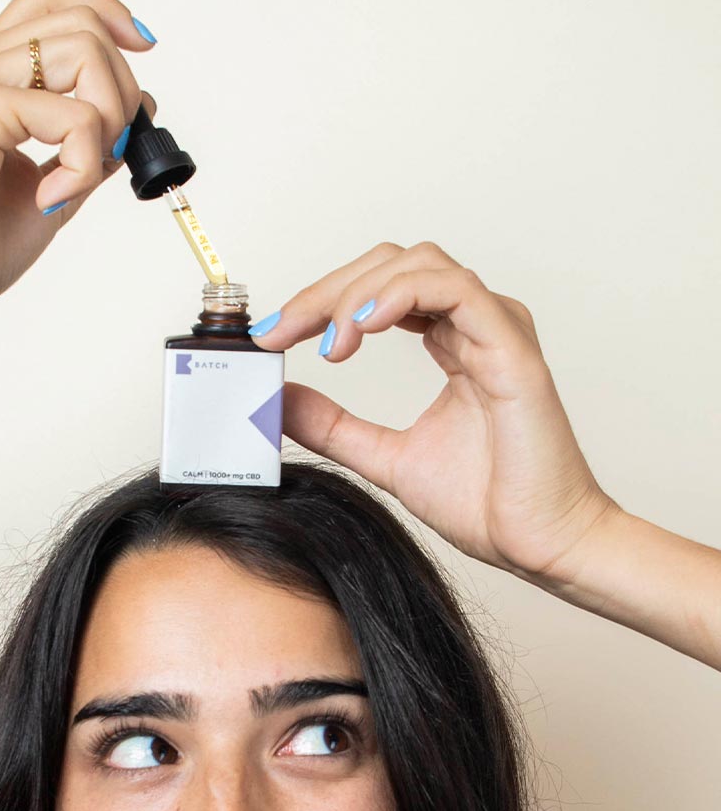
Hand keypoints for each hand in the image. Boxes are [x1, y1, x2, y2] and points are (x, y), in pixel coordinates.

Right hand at [0, 0, 156, 321]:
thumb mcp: (52, 183)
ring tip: (78, 175)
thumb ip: (86, 143)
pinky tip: (51, 197)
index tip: (143, 50)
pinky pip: (72, 113)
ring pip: (84, 50)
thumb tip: (137, 109)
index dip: (107, 14)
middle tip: (109, 151)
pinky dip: (83, 161)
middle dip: (122, 87)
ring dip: (108, 119)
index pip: (50, 3)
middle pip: (81, 19)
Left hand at [250, 241, 619, 584]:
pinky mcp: (512, 348)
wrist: (540, 546)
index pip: (377, 290)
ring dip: (359, 293)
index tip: (271, 336)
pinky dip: (403, 294)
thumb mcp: (382, 455)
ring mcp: (496, 329)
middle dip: (327, 291)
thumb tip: (277, 399)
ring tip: (331, 342)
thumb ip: (331, 425)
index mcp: (449, 341)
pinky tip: (364, 325)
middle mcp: (473, 324)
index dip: (320, 302)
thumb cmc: (485, 501)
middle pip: (391, 264)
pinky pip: (456, 290)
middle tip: (280, 331)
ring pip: (420, 265)